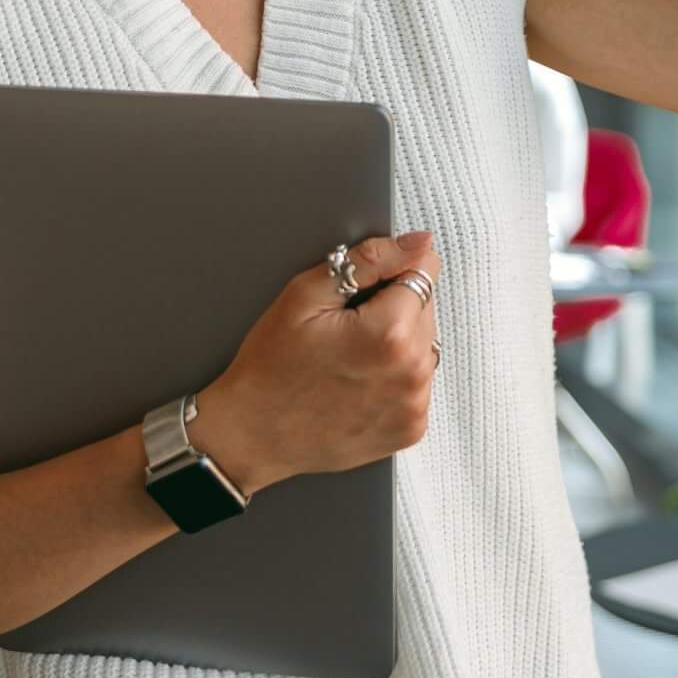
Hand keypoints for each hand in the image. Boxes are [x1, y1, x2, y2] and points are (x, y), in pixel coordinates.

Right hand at [193, 232, 441, 494]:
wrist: (251, 434)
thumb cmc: (271, 366)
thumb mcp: (306, 295)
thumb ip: (369, 260)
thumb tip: (418, 242)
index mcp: (390, 332)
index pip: (424, 271)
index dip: (392, 271)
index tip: (365, 288)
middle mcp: (412, 371)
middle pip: (426, 310)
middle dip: (394, 307)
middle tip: (346, 327)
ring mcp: (414, 405)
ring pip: (425, 347)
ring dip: (400, 342)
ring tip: (351, 356)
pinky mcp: (410, 429)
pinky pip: (419, 384)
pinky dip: (397, 376)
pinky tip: (360, 382)